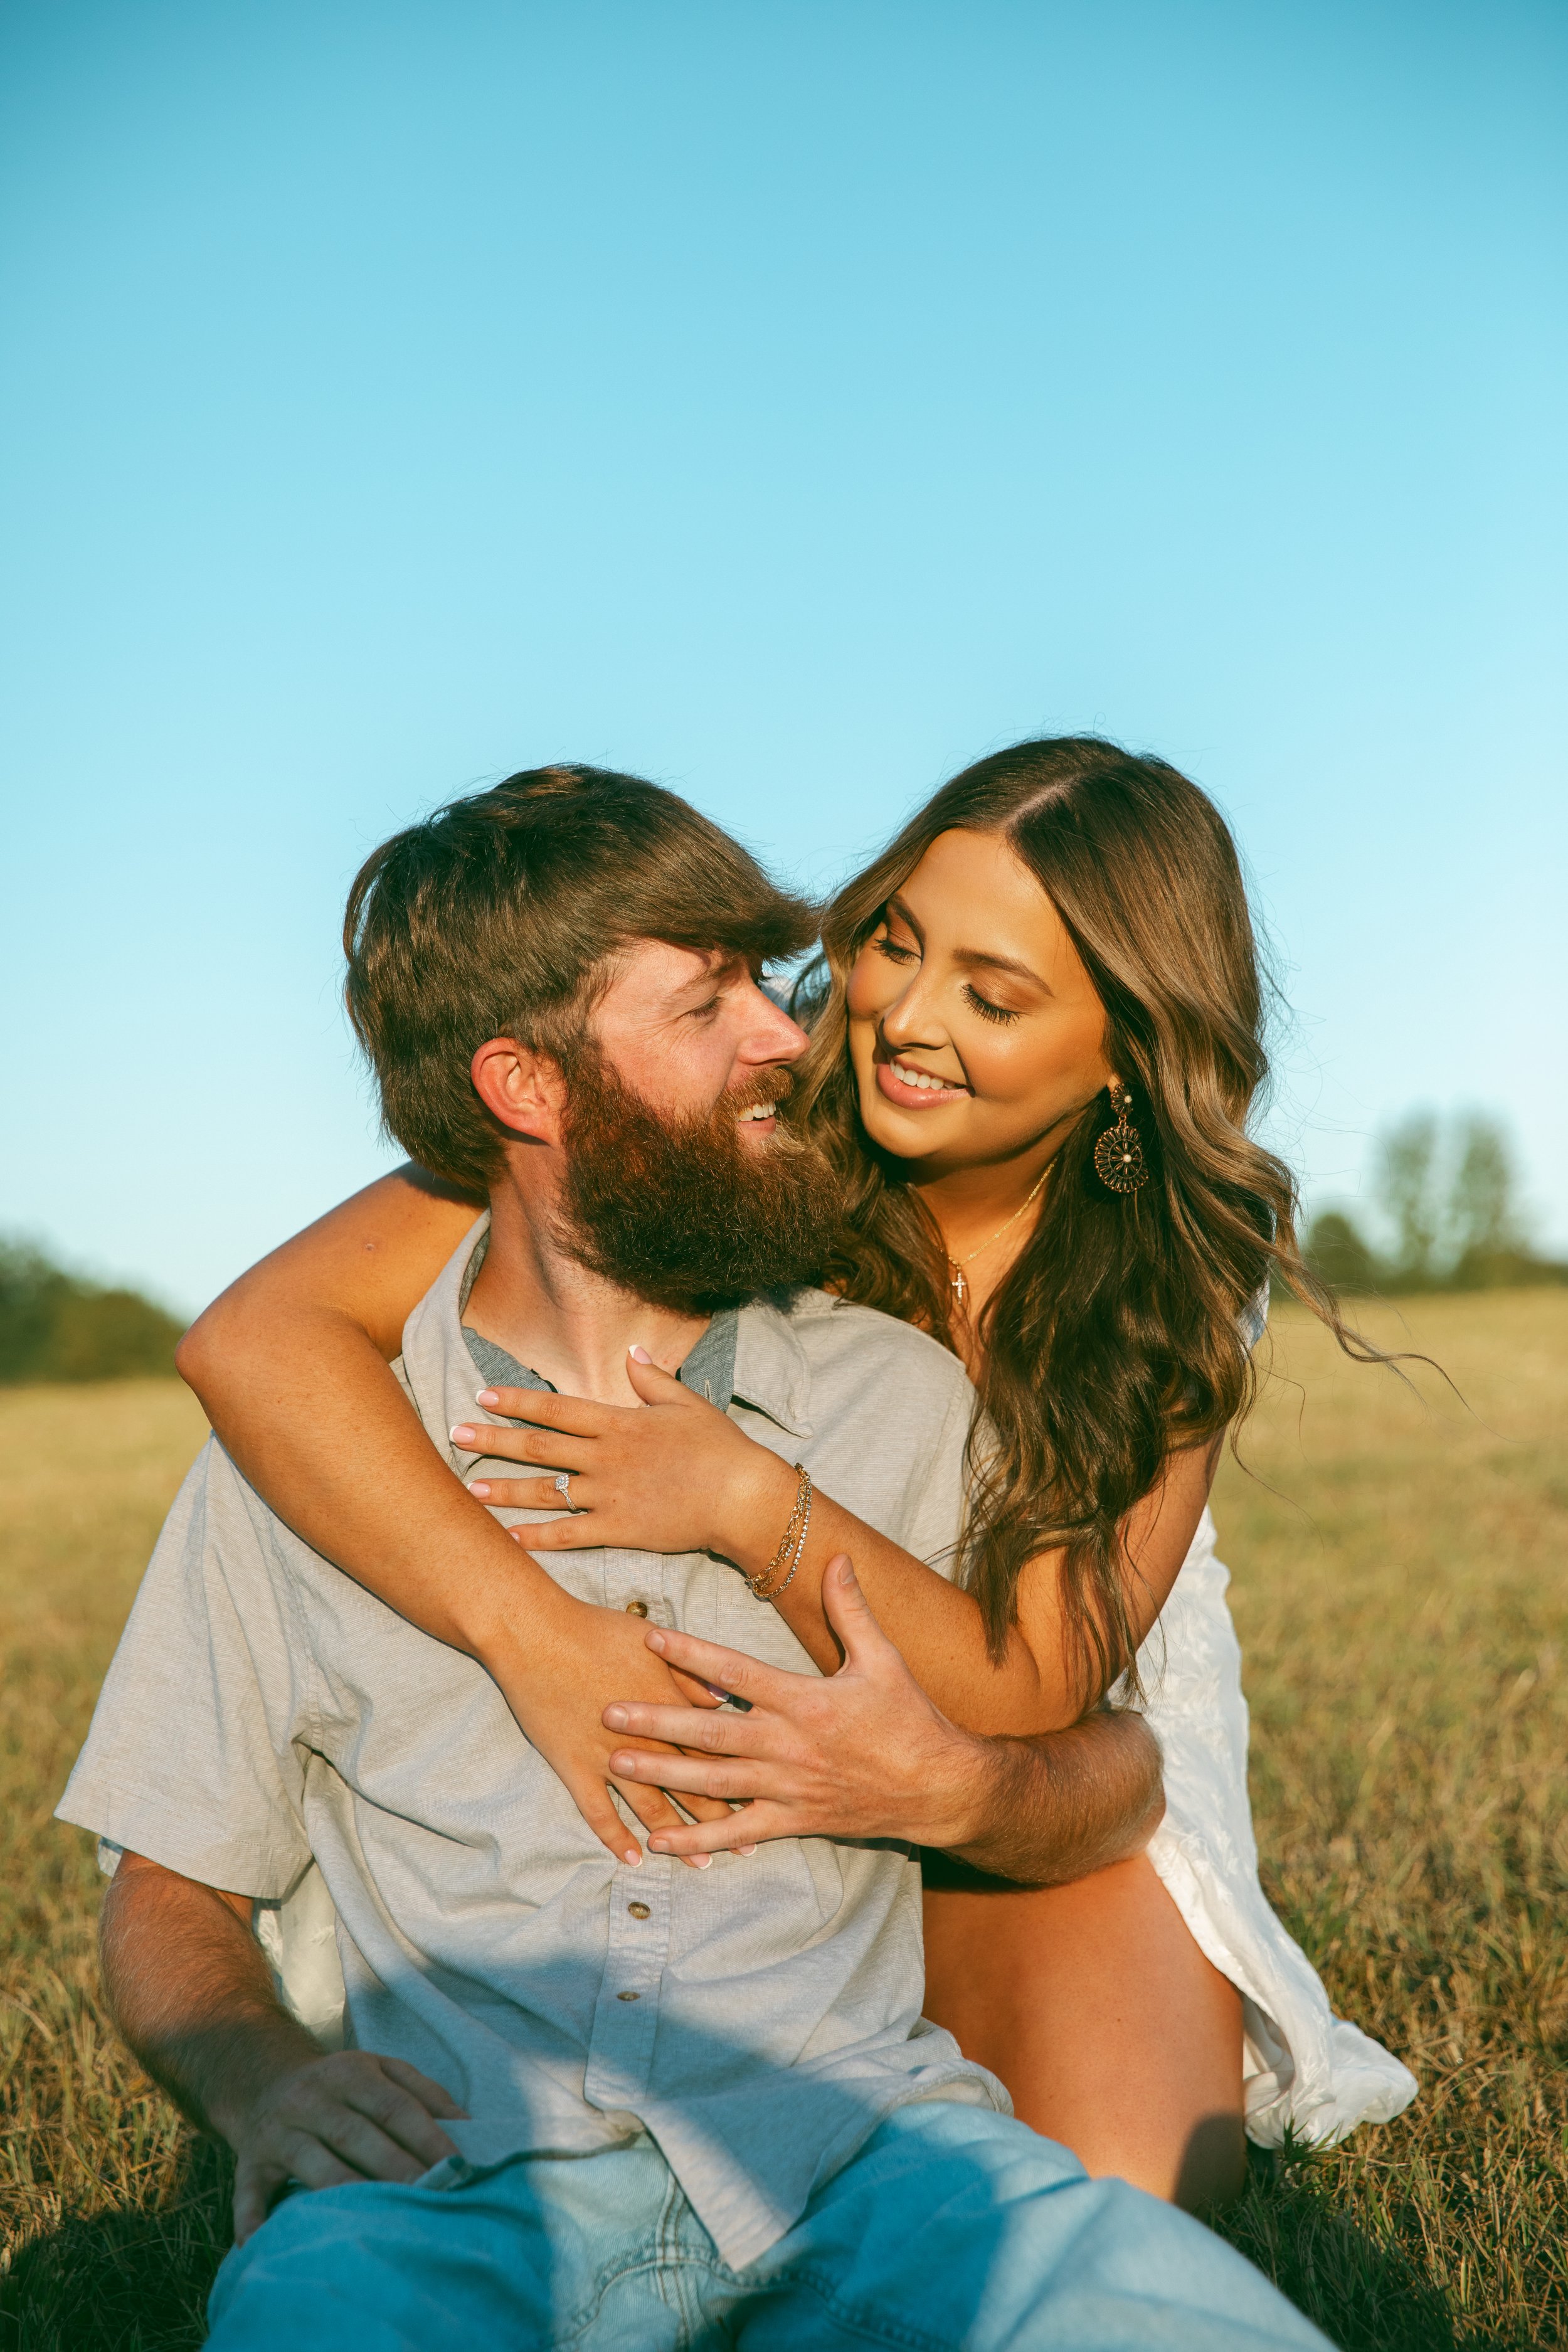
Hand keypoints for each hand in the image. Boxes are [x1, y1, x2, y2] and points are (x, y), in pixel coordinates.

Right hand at [221, 2048, 467, 2242]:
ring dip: (344, 2192)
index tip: (457, 2167)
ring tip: (376, 2221)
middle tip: (429, 2198)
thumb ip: (425, 2093)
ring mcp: (278, 2132)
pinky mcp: (249, 2162)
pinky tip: (259, 2244)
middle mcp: (312, 2099)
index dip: (427, 2137)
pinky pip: (249, 2192)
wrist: (263, 2080)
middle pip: (357, 2136)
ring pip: (312, 2164)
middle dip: (395, 2168)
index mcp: (351, 2073)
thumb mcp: (382, 2070)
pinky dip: (251, 2220)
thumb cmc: (342, 2085)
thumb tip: (468, 2127)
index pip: (395, 2107)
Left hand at [449, 1351, 792, 1560]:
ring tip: (469, 1486)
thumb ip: (653, 1380)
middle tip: (456, 1433)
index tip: (484, 1395)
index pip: (556, 1408)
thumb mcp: (688, 1403)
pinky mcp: (618, 1530)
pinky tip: (509, 1537)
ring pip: (544, 1492)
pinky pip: (568, 1534)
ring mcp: (608, 1495)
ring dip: (504, 1489)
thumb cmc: (720, 1447)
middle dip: (493, 1439)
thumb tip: (632, 1354)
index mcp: (618, 1423)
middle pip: (538, 1447)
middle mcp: (604, 1457)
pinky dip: (536, 1537)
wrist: (742, 1497)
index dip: (517, 1401)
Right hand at [486, 1590, 745, 1869]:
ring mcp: (609, 1757)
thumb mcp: (653, 1642)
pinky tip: (633, 1859)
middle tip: (748, 1849)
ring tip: (703, 1866)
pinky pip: (599, 1812)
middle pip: (693, 1785)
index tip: (767, 1799)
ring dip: (679, 1836)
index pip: (715, 1750)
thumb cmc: (596, 1629)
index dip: (742, 1776)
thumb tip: (726, 1698)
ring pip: (653, 1807)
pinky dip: (616, 1837)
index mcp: (670, 1706)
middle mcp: (647, 1740)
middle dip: (722, 1818)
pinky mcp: (574, 1766)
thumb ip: (691, 1673)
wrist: (536, 1634)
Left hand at [600, 1555, 993, 1856]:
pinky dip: (698, 1838)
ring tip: (615, 1765)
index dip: (692, 1654)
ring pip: (714, 1781)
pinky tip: (660, 1839)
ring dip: (663, 1774)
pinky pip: (738, 1830)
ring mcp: (787, 1787)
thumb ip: (851, 1609)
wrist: (938, 1788)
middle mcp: (788, 1745)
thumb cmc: (910, 1720)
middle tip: (607, 1711)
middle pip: (710, 1731)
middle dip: (656, 1721)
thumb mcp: (883, 1658)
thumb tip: (837, 1557)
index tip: (650, 1636)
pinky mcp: (793, 1821)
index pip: (736, 1672)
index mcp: (805, 1701)